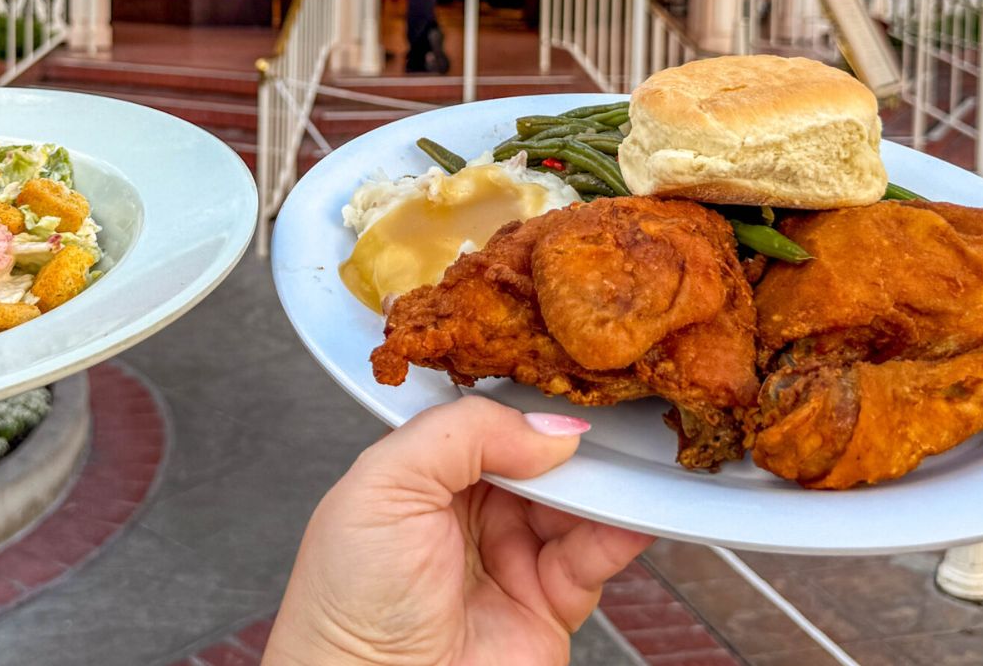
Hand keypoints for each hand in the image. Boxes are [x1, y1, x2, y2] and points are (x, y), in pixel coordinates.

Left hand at [265, 397, 651, 665]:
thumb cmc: (349, 601)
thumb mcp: (384, 484)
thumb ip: (461, 434)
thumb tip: (546, 427)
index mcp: (422, 471)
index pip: (486, 419)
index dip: (524, 401)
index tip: (563, 379)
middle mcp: (469, 509)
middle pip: (539, 455)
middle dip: (570, 439)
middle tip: (604, 416)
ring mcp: (512, 555)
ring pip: (576, 500)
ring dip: (603, 481)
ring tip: (623, 463)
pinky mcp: (551, 602)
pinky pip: (597, 554)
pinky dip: (622, 530)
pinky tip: (633, 508)